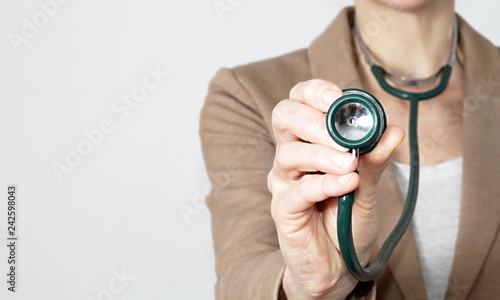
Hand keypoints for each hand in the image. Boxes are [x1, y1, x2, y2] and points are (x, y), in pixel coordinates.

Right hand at [268, 79, 404, 298]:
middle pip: (284, 117)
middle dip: (313, 118)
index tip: (337, 98)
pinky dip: (323, 184)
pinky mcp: (283, 209)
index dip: (314, 92)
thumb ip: (374, 159)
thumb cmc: (347, 221)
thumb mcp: (368, 186)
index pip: (299, 101)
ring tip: (350, 165)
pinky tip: (346, 184)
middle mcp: (291, 156)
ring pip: (288, 153)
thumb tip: (393, 131)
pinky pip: (297, 191)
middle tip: (342, 134)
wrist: (339, 265)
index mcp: (309, 141)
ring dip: (321, 154)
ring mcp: (284, 182)